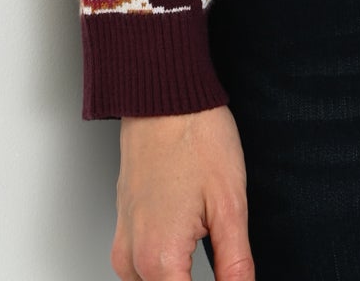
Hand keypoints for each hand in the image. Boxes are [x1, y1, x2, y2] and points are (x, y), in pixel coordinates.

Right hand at [113, 106, 253, 280]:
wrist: (162, 98)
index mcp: (159, 259)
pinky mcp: (123, 229)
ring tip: (211, 260)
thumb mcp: (230, 205)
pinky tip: (190, 252)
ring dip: (178, 279)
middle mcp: (133, 259)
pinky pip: (140, 270)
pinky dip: (166, 271)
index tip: (233, 279)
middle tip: (228, 269)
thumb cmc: (195, 138)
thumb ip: (235, 264)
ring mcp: (124, 244)